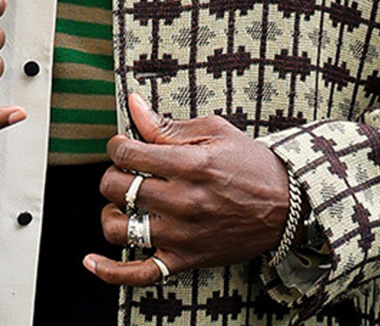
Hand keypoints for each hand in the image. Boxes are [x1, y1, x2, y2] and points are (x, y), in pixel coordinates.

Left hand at [85, 93, 290, 284]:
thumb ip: (168, 125)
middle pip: (117, 188)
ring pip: (119, 228)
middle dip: (114, 175)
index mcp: (189, 165)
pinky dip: (110, 271)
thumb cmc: (252, 165)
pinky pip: (139, 274)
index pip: (127, 154)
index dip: (117, 146)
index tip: (123, 146)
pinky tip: (91, 261)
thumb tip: (134, 105)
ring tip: (123, 204)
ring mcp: (181, 235)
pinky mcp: (185, 260)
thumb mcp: (215, 133)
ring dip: (111, 213)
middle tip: (127, 172)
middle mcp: (182, 202)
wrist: (288, 206)